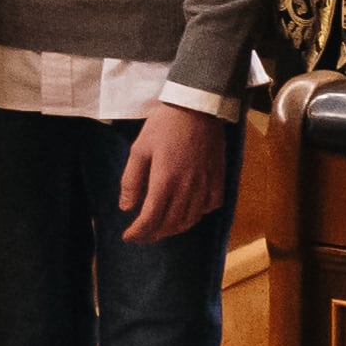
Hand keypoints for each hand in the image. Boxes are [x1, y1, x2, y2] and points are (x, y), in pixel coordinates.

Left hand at [116, 104, 233, 241]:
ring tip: (160, 229)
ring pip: (191, 220)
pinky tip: (187, 213)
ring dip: (174, 229)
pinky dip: (197, 216)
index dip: (139, 232)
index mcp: (165, 181)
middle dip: (153, 234)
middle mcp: (187, 189)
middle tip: (141, 236)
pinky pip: (210, 207)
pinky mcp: (219, 180)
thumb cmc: (164, 126)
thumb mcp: (139, 149)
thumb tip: (126, 208)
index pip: (151, 219)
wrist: (197, 108)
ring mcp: (206, 186)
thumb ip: (132, 180)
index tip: (128, 237)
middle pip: (171, 223)